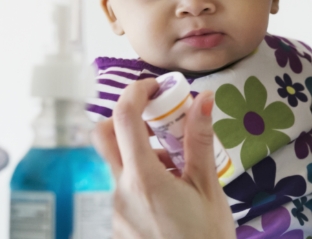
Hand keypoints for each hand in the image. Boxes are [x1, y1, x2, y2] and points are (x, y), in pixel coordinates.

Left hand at [92, 78, 236, 238]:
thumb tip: (202, 99)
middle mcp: (119, 191)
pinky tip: (168, 190)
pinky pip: (119, 186)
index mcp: (144, 179)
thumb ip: (200, 141)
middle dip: (126, 117)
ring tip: (173, 164)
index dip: (137, 92)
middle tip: (159, 120)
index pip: (125, 118)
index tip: (156, 86)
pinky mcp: (116, 222)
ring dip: (136, 149)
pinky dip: (139, 175)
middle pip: (103, 135)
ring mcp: (114, 208)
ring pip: (112, 162)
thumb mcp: (208, 187)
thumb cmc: (206, 237)